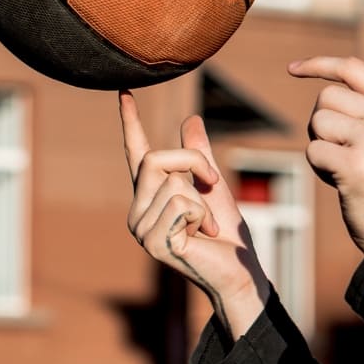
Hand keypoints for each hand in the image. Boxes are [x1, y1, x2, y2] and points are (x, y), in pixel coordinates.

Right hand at [119, 90, 269, 333]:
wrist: (239, 271)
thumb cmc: (226, 235)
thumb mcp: (213, 186)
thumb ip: (199, 156)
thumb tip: (190, 119)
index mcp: (150, 195)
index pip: (136, 153)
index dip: (130, 122)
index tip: (125, 91)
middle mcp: (138, 211)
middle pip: (156, 159)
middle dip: (195, 163)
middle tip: (214, 184)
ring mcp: (141, 229)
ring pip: (173, 183)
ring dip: (202, 200)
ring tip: (207, 227)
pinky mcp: (153, 242)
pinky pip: (182, 204)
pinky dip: (204, 216)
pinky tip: (204, 237)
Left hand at [288, 56, 363, 253]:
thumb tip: (324, 84)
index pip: (352, 67)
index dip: (319, 64)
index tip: (292, 69)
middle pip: (326, 97)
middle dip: (322, 123)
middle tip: (344, 151)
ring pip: (317, 123)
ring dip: (322, 147)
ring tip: (347, 169)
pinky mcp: (356, 165)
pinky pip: (313, 152)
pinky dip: (319, 168)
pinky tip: (343, 183)